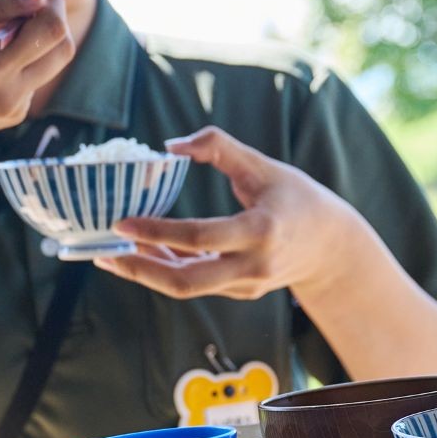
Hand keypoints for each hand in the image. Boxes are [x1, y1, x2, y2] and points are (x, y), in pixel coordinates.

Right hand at [0, 0, 73, 149]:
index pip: (50, 30)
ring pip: (51, 62)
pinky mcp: (12, 114)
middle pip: (62, 48)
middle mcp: (8, 97)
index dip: (51, 0)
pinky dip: (20, 53)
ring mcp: (13, 110)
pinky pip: (33, 75)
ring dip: (33, 33)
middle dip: (49, 15)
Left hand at [95, 127, 366, 297]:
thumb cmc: (296, 198)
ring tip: (114, 253)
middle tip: (105, 253)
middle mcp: (253, 267)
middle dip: (140, 270)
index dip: (157, 232)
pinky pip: (197, 285)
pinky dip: (168, 271)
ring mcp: (247, 286)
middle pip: (186, 282)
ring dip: (149, 271)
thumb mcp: (263, 165)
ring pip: (187, 288)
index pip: (200, 236)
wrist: (332, 246)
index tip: (122, 223)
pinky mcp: (241, 293)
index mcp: (261, 231)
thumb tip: (171, 144)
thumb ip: (220, 147)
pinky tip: (144, 254)